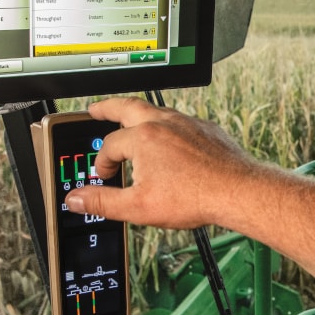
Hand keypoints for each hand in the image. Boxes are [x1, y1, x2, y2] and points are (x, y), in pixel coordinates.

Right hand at [64, 97, 270, 229]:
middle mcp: (164, 123)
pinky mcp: (206, 129)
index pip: (109, 146)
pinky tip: (170, 136)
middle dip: (108, 108)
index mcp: (143, 138)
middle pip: (127, 107)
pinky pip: (181, 120)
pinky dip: (169, 125)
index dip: (102, 163)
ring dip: (139, 114)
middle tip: (96, 109)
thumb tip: (76, 199)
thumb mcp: (138, 207)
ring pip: (157, 110)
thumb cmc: (194, 197)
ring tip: (131, 121)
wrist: (238, 191)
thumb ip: (104, 201)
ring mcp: (187, 124)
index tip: (104, 175)